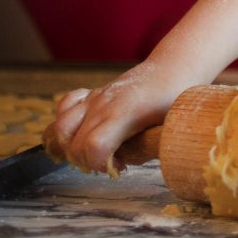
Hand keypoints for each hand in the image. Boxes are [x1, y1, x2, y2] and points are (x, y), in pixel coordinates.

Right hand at [42, 60, 191, 174]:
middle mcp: (104, 104)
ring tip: (95, 152)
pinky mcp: (91, 95)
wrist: (172, 70)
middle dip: (90, 162)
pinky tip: (83, 133)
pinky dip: (65, 125)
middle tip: (114, 162)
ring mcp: (95, 97)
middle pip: (76, 144)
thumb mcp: (172, 127)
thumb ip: (149, 148)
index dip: (101, 165)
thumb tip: (124, 162)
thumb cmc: (175, 99)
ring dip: (71, 147)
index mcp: (125, 112)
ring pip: (62, 127)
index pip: (95, 146)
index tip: (120, 167)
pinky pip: (64, 108)